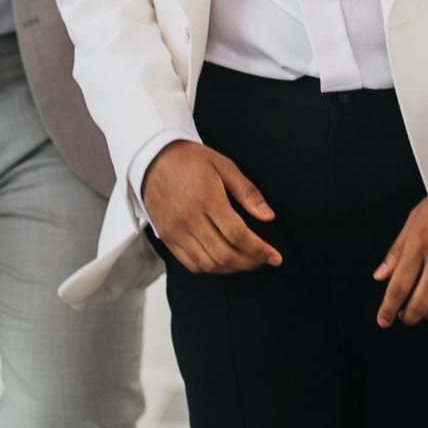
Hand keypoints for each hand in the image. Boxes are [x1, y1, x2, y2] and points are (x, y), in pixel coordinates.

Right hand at [142, 142, 279, 274]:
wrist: (153, 158)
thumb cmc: (191, 160)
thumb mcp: (224, 166)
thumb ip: (247, 193)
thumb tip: (268, 216)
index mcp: (207, 199)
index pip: (238, 235)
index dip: (259, 250)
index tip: (274, 256)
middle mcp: (189, 219)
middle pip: (224, 255)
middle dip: (249, 262)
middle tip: (263, 259)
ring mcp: (175, 231)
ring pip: (208, 264)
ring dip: (232, 268)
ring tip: (247, 261)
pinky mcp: (166, 237)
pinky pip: (190, 264)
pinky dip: (210, 268)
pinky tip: (223, 260)